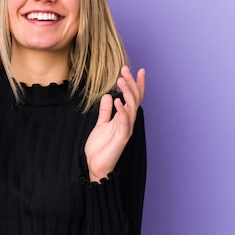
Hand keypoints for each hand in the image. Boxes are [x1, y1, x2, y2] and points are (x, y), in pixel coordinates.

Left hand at [84, 66, 144, 182]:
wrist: (94, 166)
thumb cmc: (99, 148)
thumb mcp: (101, 124)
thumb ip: (105, 111)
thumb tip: (107, 96)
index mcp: (124, 119)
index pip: (134, 98)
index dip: (137, 84)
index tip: (140, 69)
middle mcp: (128, 123)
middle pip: (135, 99)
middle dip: (131, 83)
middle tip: (125, 69)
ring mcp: (126, 130)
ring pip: (132, 108)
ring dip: (127, 93)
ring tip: (120, 80)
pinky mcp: (121, 139)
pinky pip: (124, 123)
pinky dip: (121, 111)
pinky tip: (117, 100)